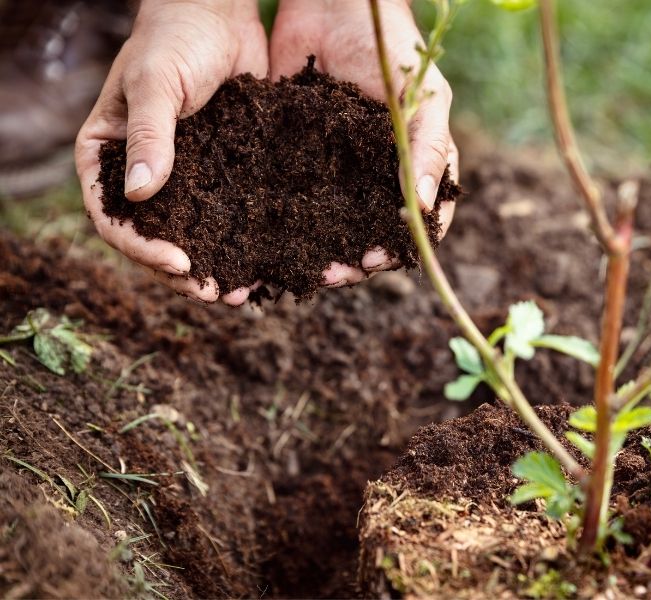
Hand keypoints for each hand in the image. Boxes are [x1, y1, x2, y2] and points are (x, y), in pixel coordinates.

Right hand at [75, 0, 267, 304]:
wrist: (219, 14)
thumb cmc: (174, 38)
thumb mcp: (155, 84)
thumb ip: (148, 136)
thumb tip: (140, 195)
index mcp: (109, 156)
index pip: (112, 216)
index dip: (141, 248)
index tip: (179, 264)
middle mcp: (144, 173)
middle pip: (154, 236)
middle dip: (182, 271)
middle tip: (216, 294)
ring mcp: (184, 176)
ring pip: (193, 232)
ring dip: (215, 264)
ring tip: (243, 292)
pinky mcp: (222, 171)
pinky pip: (228, 213)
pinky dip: (242, 239)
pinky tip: (266, 260)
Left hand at [270, 0, 457, 286]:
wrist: (336, 2)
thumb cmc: (394, 50)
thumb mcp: (425, 100)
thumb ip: (431, 150)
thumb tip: (426, 207)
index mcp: (413, 168)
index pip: (415, 223)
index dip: (399, 248)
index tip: (376, 260)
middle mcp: (375, 177)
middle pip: (368, 234)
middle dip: (353, 261)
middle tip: (331, 275)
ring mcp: (335, 169)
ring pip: (329, 223)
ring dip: (318, 251)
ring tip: (301, 270)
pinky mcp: (296, 156)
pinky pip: (290, 195)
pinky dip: (282, 222)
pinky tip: (266, 240)